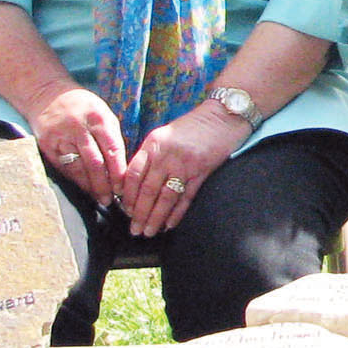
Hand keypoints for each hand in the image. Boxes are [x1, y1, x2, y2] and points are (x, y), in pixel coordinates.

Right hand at [29, 82, 127, 206]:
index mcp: (98, 118)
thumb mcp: (102, 113)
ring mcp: (61, 137)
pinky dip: (75, 181)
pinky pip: (63, 168)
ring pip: (77, 169)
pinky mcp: (47, 145)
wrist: (48, 95)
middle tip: (110, 200)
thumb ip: (111, 137)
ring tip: (98, 198)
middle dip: (103, 185)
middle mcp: (79, 127)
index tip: (123, 188)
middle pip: (94, 163)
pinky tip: (83, 188)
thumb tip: (120, 168)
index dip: (118, 172)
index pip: (112, 150)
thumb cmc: (82, 107)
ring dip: (89, 187)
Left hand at [119, 105, 246, 236]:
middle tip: (134, 230)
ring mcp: (184, 164)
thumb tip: (137, 183)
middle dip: (139, 213)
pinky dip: (176, 214)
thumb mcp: (165, 135)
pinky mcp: (201, 172)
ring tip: (149, 232)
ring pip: (165, 197)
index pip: (133, 174)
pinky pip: (186, 197)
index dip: (128, 195)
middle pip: (147, 189)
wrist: (223, 116)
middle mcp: (166, 154)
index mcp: (153, 143)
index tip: (125, 210)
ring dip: (155, 218)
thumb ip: (151, 155)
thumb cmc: (193, 126)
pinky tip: (169, 225)